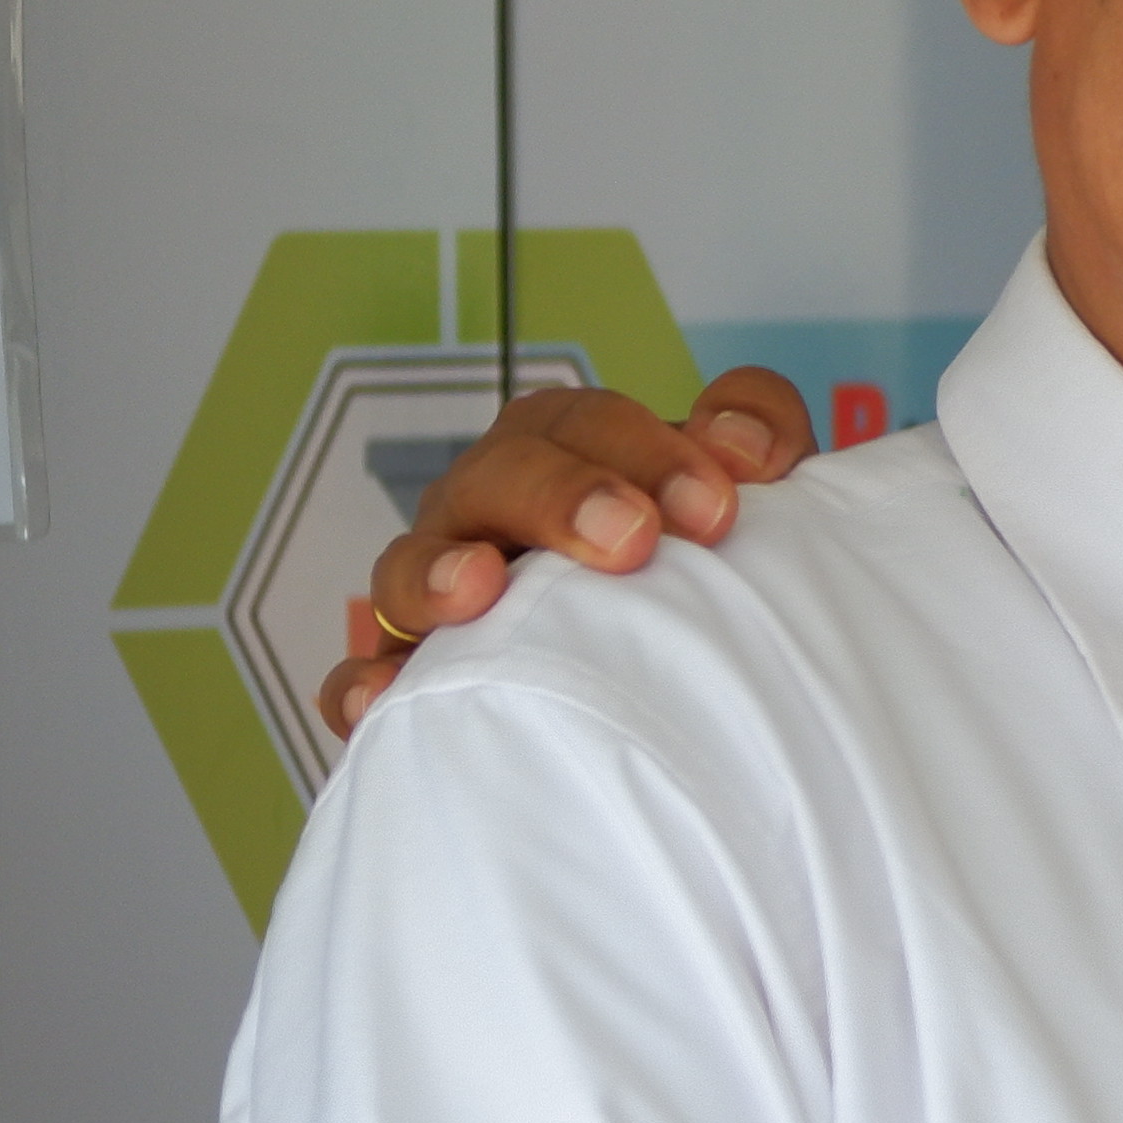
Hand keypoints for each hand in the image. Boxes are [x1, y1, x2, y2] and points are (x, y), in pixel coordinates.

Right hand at [314, 367, 825, 737]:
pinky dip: (365, 680)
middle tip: (634, 541)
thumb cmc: (706, 574)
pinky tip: (381, 701)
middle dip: (564, 494)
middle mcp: (497, 505)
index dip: (653, 448)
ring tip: (477, 588)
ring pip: (415, 560)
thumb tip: (748, 448)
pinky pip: (366, 671)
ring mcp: (444, 584)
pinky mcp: (412, 670)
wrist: (679, 698)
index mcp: (573, 453)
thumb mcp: (740, 501)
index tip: (718, 508)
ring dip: (440, 568)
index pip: (591, 421)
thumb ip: (757, 445)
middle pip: (504, 470)